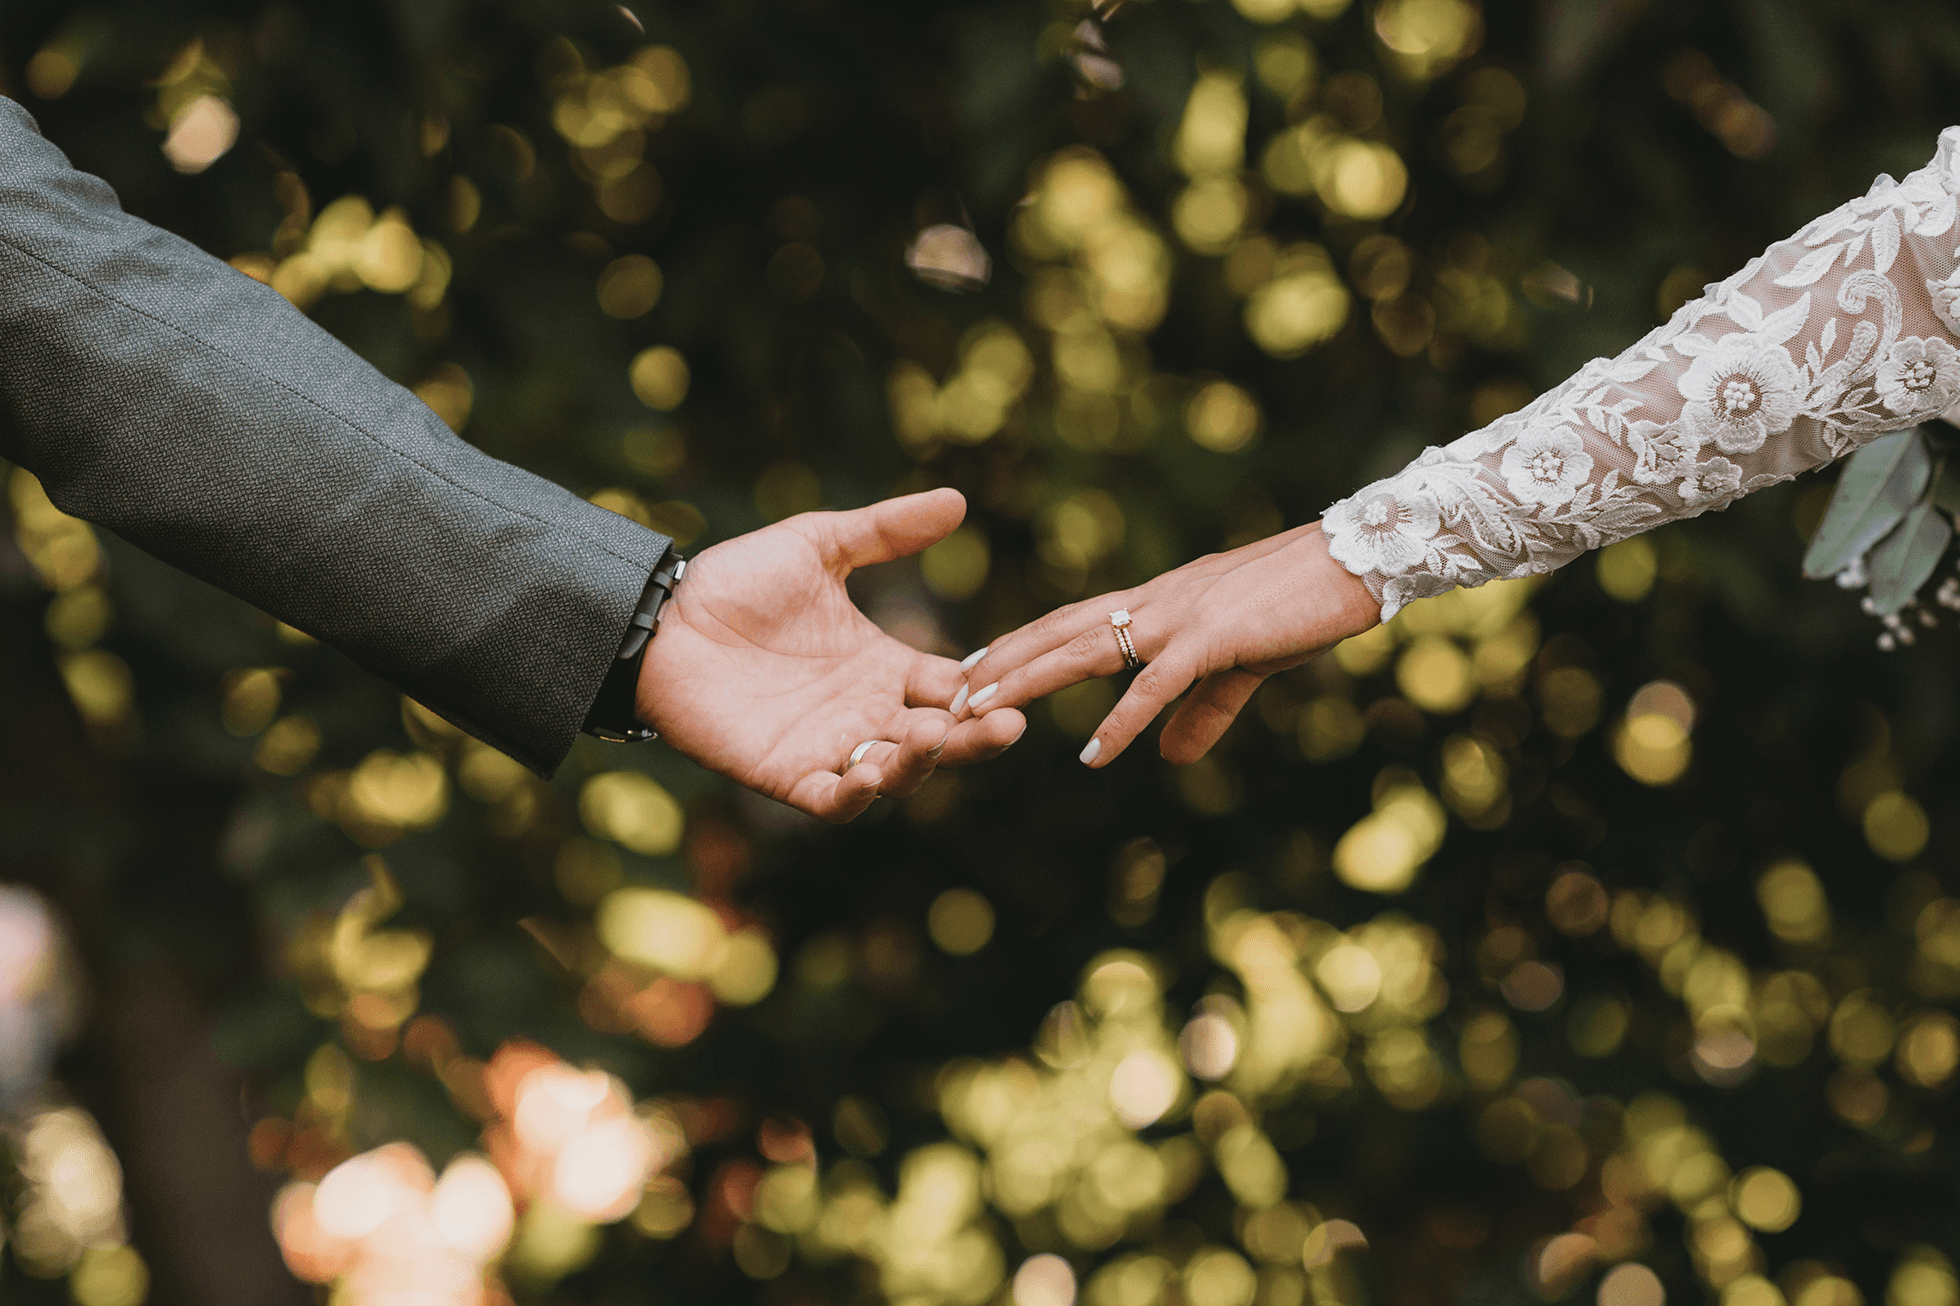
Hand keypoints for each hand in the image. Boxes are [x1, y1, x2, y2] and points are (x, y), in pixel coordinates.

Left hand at [634, 488, 1025, 820]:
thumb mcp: (818, 545)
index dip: (983, 688)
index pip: (953, 688)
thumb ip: (885, 530)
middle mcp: (866, 712)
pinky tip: (869, 774)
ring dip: (922, 764)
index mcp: (884, 665)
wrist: (663, 619)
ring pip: (896, 775)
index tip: (1007, 679)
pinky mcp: (786, 774)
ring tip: (932, 736)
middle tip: (1008, 725)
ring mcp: (829, 747)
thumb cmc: (736, 583)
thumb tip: (956, 499)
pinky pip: (831, 801)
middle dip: (977, 738)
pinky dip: (853, 796)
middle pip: (942, 740)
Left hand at [958, 523, 1378, 766]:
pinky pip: (1155, 685)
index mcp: (1158, 604)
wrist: (1356, 563)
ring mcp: (1179, 617)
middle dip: (1002, 664)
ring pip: (1084, 649)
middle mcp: (1155, 602)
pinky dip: (1122, 721)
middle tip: (947, 696)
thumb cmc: (1300, 606)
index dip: (1021, 645)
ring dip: (1028, 682)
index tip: (973, 670)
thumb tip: (1168, 760)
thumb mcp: (1242, 666)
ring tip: (981, 714)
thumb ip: (1201, 712)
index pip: (1071, 622)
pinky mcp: (1214, 638)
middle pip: (1059, 632)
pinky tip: (1093, 754)